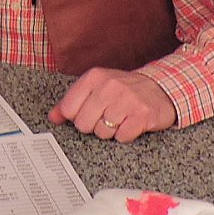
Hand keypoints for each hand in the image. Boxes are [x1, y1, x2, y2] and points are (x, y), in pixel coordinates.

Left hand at [48, 68, 178, 142]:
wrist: (161, 88)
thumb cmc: (124, 90)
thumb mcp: (96, 88)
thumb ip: (71, 102)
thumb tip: (52, 117)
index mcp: (94, 77)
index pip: (68, 109)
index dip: (77, 116)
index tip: (89, 112)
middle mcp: (109, 86)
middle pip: (83, 124)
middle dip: (94, 126)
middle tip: (107, 116)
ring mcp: (127, 99)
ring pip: (102, 132)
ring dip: (111, 131)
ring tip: (121, 118)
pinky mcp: (142, 115)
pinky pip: (122, 137)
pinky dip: (126, 135)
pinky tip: (131, 123)